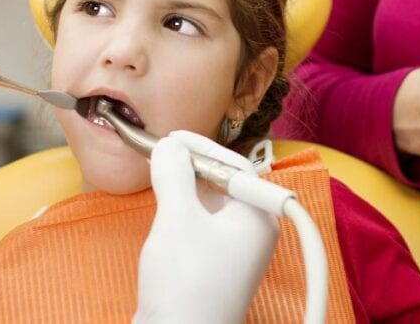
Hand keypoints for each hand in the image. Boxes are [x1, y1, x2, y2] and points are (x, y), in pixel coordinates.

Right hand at [133, 131, 277, 323]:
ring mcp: (236, 253)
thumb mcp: (178, 218)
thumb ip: (175, 174)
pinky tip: (164, 209)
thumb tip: (169, 145)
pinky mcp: (215, 269)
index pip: (236, 166)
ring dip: (186, 188)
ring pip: (212, 205)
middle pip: (226, 184)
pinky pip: (203, 227)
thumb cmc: (186, 281)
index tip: (170, 138)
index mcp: (259, 216)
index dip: (202, 147)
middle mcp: (254, 233)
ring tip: (159, 175)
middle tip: (162, 154)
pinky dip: (184, 212)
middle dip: (193, 166)